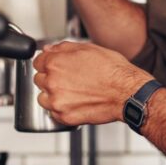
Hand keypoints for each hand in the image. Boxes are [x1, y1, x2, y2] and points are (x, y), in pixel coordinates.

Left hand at [32, 41, 153, 125]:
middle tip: (67, 80)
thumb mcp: (88, 48)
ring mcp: (57, 101)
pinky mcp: (64, 116)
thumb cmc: (113, 71)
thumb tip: (49, 49)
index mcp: (55, 63)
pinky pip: (53, 113)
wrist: (127, 92)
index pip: (38, 62)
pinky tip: (74, 102)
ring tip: (70, 93)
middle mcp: (53, 82)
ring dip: (52, 95)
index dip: (47, 63)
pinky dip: (61, 109)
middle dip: (50, 79)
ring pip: (43, 98)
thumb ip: (63, 48)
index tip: (54, 67)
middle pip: (39, 80)